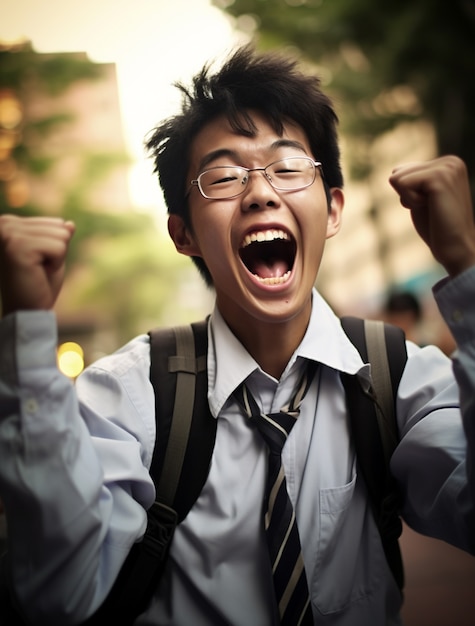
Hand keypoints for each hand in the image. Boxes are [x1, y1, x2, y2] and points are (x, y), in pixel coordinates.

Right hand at [0, 215, 74, 316]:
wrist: (27, 312)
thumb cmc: (39, 285)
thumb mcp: (52, 256)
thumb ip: (59, 237)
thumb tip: (70, 223)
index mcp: (9, 222)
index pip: (56, 222)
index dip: (55, 247)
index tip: (37, 262)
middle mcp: (4, 223)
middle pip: (60, 226)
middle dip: (57, 252)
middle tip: (38, 269)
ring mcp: (8, 233)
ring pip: (62, 235)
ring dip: (56, 258)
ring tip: (37, 271)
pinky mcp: (17, 246)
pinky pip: (59, 248)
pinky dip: (56, 264)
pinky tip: (38, 273)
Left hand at [389, 156, 474, 276]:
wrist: (456, 248)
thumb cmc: (437, 227)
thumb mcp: (421, 198)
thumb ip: (411, 182)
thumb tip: (394, 172)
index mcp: (447, 163)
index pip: (401, 170)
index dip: (407, 194)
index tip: (430, 206)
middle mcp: (450, 161)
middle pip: (397, 172)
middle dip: (406, 195)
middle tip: (431, 209)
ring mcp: (447, 167)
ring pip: (397, 178)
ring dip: (409, 199)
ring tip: (432, 209)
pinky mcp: (439, 177)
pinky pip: (402, 184)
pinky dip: (410, 202)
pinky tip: (431, 209)